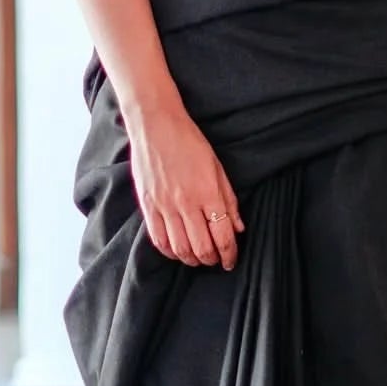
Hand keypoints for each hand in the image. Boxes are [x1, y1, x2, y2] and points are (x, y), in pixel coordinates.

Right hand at [126, 98, 245, 266]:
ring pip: (180, 248)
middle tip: (216, 260)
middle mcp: (186, 203)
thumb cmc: (189, 141)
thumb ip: (228, 199)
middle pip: (202, 248)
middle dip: (212, 260)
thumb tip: (238, 227)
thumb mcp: (217, 167)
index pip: (223, 236)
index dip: (229, 254)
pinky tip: (177, 251)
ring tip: (198, 257)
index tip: (231, 260)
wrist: (156, 125)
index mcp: (208, 193)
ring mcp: (164, 206)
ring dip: (192, 259)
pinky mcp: (148, 205)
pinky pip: (158, 239)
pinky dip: (170, 251)